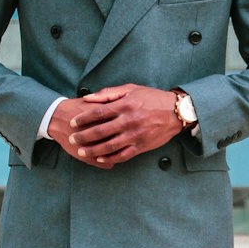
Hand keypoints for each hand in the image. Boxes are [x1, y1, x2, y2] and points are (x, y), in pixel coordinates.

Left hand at [48, 85, 180, 168]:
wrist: (176, 112)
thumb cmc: (152, 98)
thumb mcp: (131, 89)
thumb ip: (108, 94)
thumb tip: (88, 98)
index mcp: (125, 105)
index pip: (98, 113)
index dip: (83, 119)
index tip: (72, 122)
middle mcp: (128, 121)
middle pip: (100, 131)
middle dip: (83, 136)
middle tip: (72, 138)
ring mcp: (135, 135)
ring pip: (109, 146)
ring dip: (93, 150)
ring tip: (82, 151)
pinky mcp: (141, 146)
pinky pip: (123, 155)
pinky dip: (110, 158)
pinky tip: (100, 158)